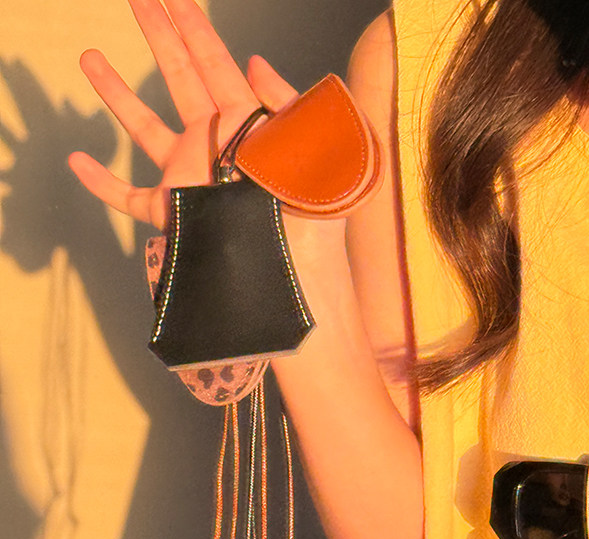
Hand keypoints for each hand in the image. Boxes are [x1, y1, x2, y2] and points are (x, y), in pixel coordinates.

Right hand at [68, 0, 297, 229]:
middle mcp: (214, 142)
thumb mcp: (314, 144)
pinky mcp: (174, 213)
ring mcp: (191, 177)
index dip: (193, 26)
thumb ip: (286, 101)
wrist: (295, 266)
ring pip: (144, 128)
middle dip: (158, 35)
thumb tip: (253, 63)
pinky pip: (129, 197)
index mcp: (246, 122)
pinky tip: (77, 162)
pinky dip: (102, 184)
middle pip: (179, 77)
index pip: (215, 62)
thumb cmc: (312, 210)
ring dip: (117, 94)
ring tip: (89, 57)